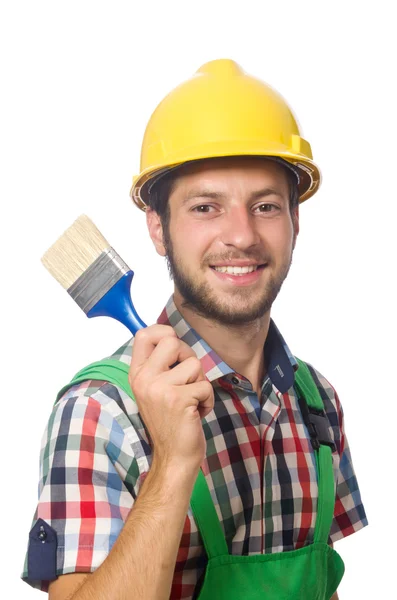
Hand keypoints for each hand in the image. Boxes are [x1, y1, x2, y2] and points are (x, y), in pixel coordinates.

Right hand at [128, 325, 213, 471]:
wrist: (173, 458)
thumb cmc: (170, 422)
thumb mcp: (155, 390)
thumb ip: (160, 366)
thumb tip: (173, 338)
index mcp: (137, 374)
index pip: (144, 335)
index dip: (163, 332)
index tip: (174, 346)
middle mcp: (144, 379)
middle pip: (173, 341)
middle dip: (188, 357)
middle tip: (188, 379)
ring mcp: (159, 388)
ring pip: (195, 364)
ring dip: (200, 383)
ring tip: (191, 401)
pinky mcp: (178, 399)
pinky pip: (205, 386)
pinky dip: (208, 400)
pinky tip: (196, 413)